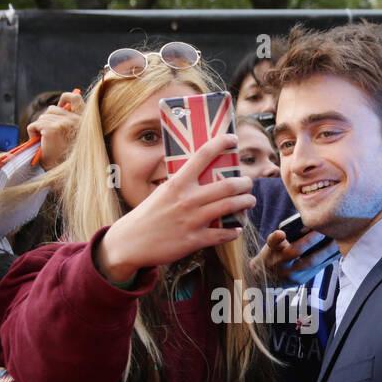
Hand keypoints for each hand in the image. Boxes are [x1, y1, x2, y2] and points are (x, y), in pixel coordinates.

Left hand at [27, 90, 83, 168]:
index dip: (65, 98)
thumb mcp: (75, 139)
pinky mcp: (52, 129)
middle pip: (52, 109)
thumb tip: (61, 106)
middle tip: (47, 136)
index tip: (60, 106)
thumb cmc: (69, 162)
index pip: (75, 98)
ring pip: (42, 118)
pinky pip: (35, 125)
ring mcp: (64, 124)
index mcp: (85, 122)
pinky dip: (32, 134)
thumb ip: (71, 123)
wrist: (64, 177)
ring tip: (46, 143)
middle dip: (46, 120)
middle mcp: (76, 120)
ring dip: (39, 129)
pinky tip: (40, 144)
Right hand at [94, 133, 253, 283]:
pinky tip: (236, 228)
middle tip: (248, 183)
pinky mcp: (194, 240)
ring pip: (230, 207)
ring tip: (249, 201)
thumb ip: (182, 185)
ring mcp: (192, 220)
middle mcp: (187, 199)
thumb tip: (201, 176)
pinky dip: (233, 231)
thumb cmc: (147, 216)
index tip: (232, 139)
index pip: (203, 155)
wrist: (131, 242)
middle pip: (227, 185)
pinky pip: (222, 234)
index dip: (221, 143)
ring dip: (245, 202)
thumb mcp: (162, 192)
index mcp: (177, 183)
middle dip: (244, 183)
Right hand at [250, 228, 338, 284]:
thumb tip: (304, 226)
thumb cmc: (272, 255)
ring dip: (327, 251)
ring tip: (337, 239)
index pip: (273, 243)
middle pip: (296, 252)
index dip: (276, 238)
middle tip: (325, 230)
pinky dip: (328, 258)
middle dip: (312, 241)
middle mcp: (280, 265)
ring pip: (312, 263)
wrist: (267, 278)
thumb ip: (281, 238)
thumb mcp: (271, 244)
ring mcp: (291, 275)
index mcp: (271, 252)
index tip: (282, 233)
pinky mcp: (301, 280)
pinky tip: (337, 250)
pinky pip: (318, 268)